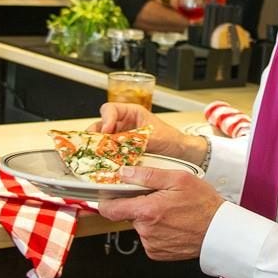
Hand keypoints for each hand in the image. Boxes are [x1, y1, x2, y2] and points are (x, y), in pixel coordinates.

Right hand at [87, 102, 205, 160]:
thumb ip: (136, 139)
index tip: (106, 130)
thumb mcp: (154, 137)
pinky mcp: (121, 155)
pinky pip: (108, 156)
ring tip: (97, 159)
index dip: (105, 119)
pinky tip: (105, 168)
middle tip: (94, 148)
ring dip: (97, 151)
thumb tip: (118, 143)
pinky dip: (104, 161)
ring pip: (101, 143)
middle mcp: (123, 126)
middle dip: (94, 137)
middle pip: (99, 127)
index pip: (110, 109)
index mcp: (131, 114)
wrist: (182, 154)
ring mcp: (120, 141)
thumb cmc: (171, 139)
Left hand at [99, 165, 224, 260]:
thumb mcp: (178, 178)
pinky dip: (157, 228)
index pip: (111, 209)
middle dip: (139, 203)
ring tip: (171, 209)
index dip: (107, 199)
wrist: (219, 231)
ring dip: (149, 216)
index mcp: (147, 211)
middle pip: (129, 214)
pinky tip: (173, 222)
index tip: (109, 192)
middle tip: (159, 196)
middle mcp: (146, 231)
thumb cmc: (202, 203)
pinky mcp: (158, 253)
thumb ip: (147, 175)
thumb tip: (124, 172)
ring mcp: (151, 244)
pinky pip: (149, 237)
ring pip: (140, 225)